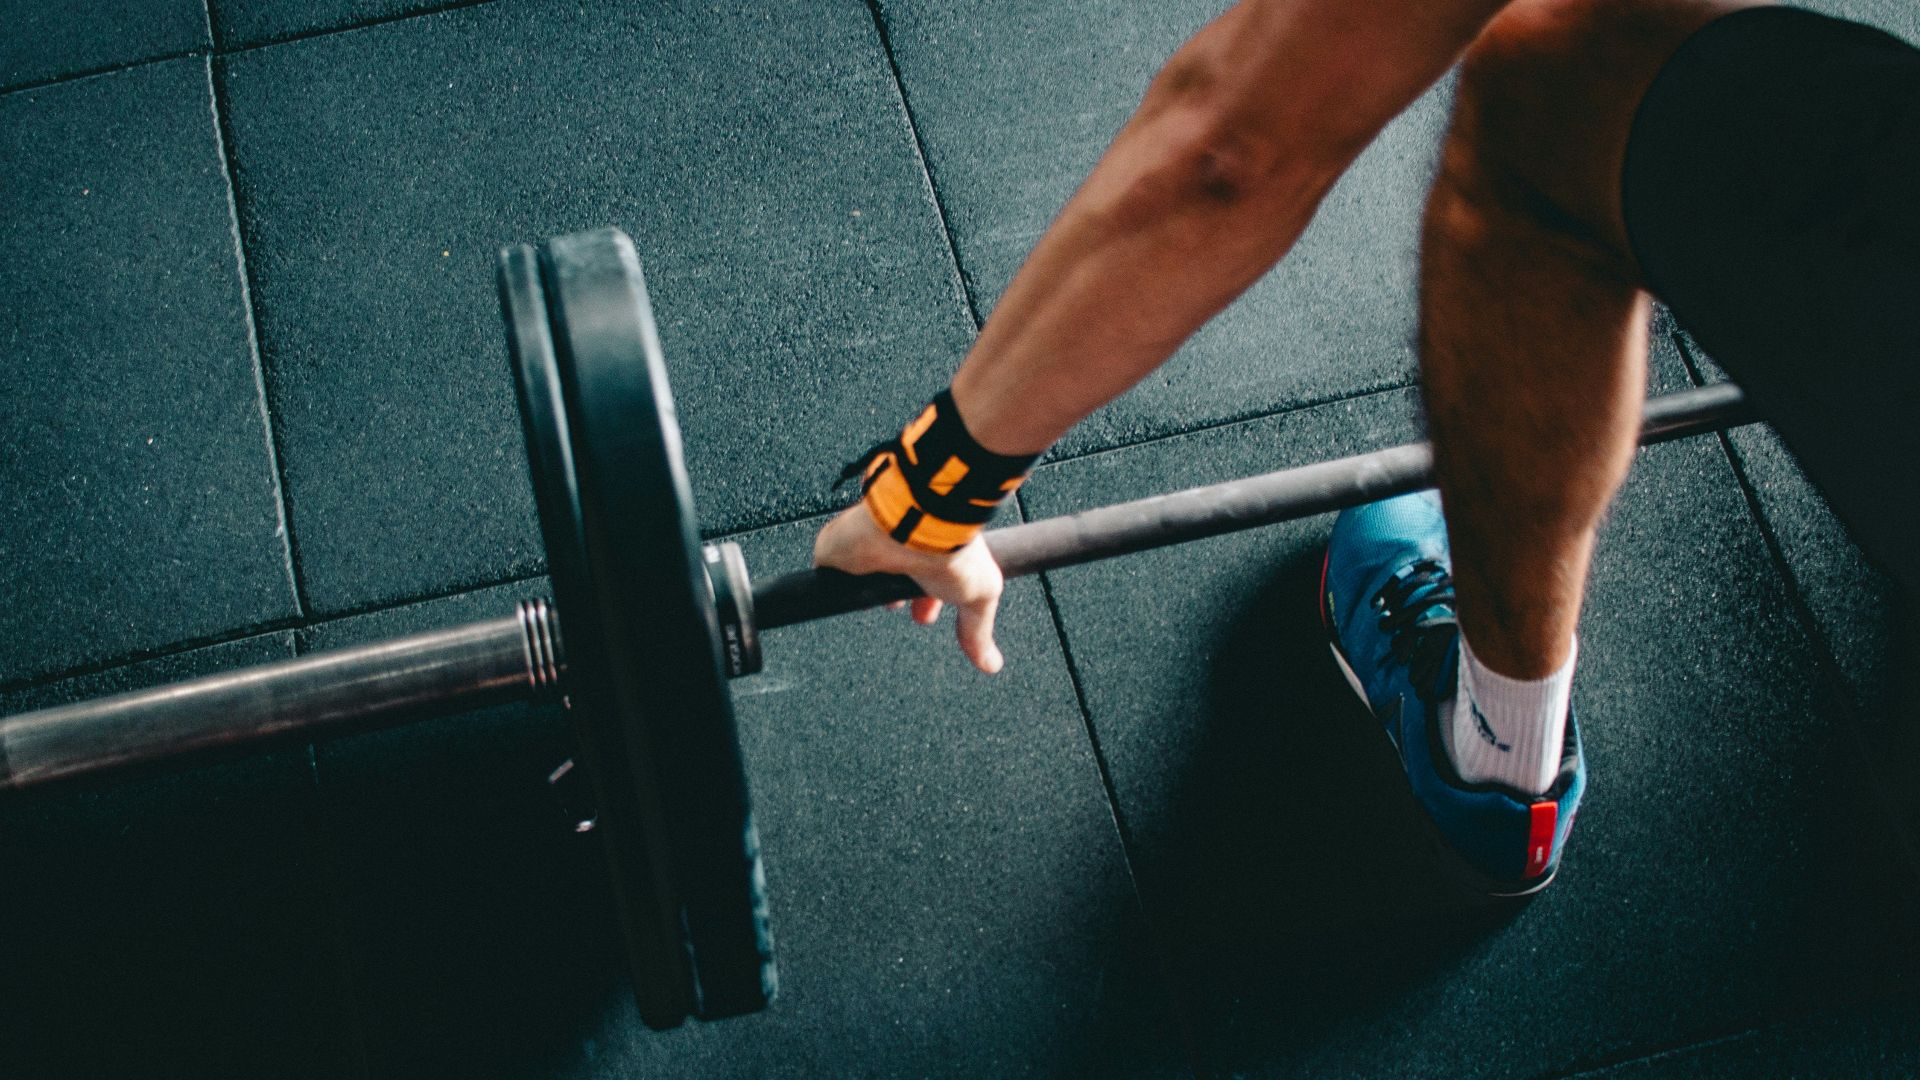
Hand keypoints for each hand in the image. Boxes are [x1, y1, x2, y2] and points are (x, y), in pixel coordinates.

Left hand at [811, 504, 1005, 673]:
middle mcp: (899, 549)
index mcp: (933, 554)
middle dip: (894, 598)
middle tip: (897, 609)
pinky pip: (827, 571)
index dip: (925, 602)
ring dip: (864, 591)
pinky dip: (833, 583)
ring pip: (858, 575)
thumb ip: (979, 631)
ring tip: (871, 606)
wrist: (915, 527)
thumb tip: (991, 664)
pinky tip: (839, 593)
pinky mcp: (837, 550)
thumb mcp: (979, 595)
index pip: (924, 581)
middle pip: (890, 578)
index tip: (923, 618)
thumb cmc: (951, 550)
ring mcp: (867, 548)